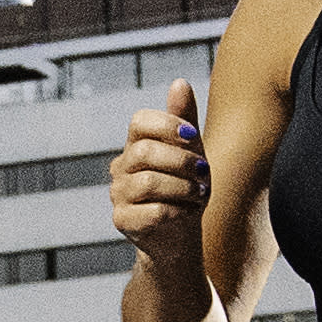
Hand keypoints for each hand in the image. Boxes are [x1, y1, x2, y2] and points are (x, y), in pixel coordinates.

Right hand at [105, 78, 209, 285]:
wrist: (179, 239)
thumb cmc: (185, 191)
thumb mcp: (191, 154)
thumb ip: (184, 120)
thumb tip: (179, 82)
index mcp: (135, 147)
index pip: (140, 121)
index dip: (168, 125)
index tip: (193, 138)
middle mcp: (119, 169)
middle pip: (145, 152)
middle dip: (182, 161)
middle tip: (204, 174)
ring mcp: (117, 196)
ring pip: (149, 183)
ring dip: (183, 188)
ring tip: (199, 195)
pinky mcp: (122, 222)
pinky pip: (152, 212)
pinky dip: (177, 212)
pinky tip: (186, 214)